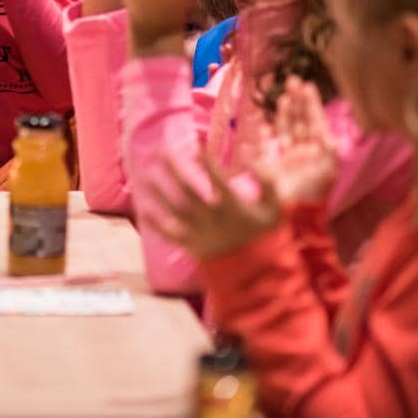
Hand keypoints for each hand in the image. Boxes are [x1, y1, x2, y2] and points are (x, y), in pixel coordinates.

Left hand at [145, 154, 281, 260]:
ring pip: (172, 209)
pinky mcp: (190, 245)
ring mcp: (198, 232)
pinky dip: (154, 223)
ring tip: (145, 174)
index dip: (206, 160)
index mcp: (232, 206)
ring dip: (157, 191)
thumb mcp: (275, 210)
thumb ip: (268, 182)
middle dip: (173, 167)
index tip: (195, 145)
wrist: (256, 272)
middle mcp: (211, 217)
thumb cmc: (264, 236)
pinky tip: (141, 210)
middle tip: (161, 150)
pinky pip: (168, 234)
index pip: (216, 178)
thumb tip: (255, 158)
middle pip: (186, 189)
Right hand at [256, 77, 338, 204]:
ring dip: (284, 113)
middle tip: (293, 81)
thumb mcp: (326, 175)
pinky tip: (263, 126)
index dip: (312, 104)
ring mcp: (289, 158)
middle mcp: (305, 151)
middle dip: (297, 102)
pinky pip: (269, 147)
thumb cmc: (311, 195)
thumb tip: (331, 139)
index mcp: (320, 152)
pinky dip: (266, 136)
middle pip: (300, 122)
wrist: (293, 216)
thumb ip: (329, 156)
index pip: (316, 122)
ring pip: (286, 130)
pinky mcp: (274, 166)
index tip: (308, 86)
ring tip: (282, 97)